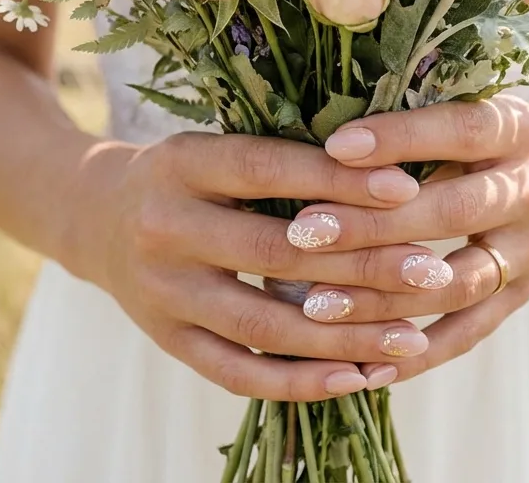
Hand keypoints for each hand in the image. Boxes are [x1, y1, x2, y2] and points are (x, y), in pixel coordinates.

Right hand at [54, 131, 448, 400]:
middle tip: (432, 271)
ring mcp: (161, 292)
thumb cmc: (189, 175)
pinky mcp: (166, 340)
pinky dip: (299, 381)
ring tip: (413, 338)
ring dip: (345, 337)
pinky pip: (238, 372)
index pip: (267, 170)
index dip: (337, 181)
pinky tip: (357, 379)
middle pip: (274, 253)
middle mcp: (163, 228)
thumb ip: (287, 158)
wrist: (96, 217)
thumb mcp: (221, 146)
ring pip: (263, 324)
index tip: (407, 189)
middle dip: (361, 264)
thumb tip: (393, 176)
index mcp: (181, 163)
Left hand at [283, 95, 528, 386]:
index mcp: (517, 131)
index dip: (400, 139)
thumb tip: (326, 143)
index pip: (459, 132)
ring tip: (317, 304)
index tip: (334, 147)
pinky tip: (363, 368)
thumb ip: (414, 124)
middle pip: (454, 213)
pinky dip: (416, 355)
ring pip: (458, 284)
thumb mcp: (469, 107)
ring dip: (386, 298)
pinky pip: (467, 333)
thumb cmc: (491, 133)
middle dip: (375, 226)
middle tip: (305, 232)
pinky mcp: (522, 296)